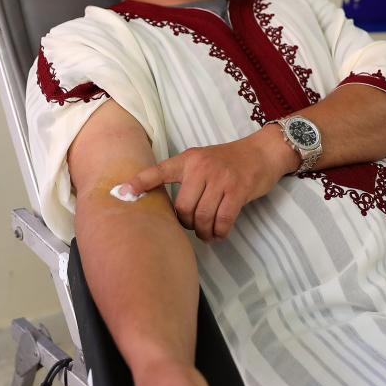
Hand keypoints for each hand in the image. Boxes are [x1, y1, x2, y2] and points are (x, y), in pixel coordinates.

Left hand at [123, 126, 296, 240]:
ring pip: (202, 216)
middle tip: (193, 226)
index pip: (160, 171)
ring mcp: (220, 179)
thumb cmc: (230, 161)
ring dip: (203, 231)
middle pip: (183, 208)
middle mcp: (201, 168)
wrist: (263, 152)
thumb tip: (172, 208)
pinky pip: (222, 220)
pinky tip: (220, 233)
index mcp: (188, 160)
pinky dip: (220, 232)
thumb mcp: (202, 160)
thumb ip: (186, 177)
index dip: (140, 182)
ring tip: (207, 233)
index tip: (122, 193)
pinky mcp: (238, 191)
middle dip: (186, 224)